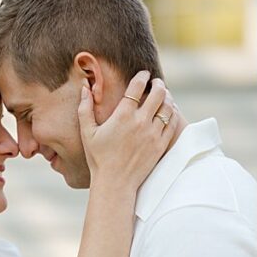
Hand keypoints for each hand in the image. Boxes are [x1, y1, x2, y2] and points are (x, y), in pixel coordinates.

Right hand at [77, 71, 177, 191]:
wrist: (116, 183)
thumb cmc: (98, 158)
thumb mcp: (87, 132)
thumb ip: (85, 107)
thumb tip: (84, 87)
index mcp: (122, 116)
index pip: (137, 86)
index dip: (142, 76)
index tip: (144, 74)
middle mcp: (140, 122)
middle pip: (158, 93)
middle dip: (158, 84)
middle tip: (157, 82)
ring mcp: (153, 134)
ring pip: (168, 107)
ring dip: (167, 98)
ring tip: (164, 95)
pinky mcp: (161, 145)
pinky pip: (172, 123)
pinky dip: (172, 114)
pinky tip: (168, 112)